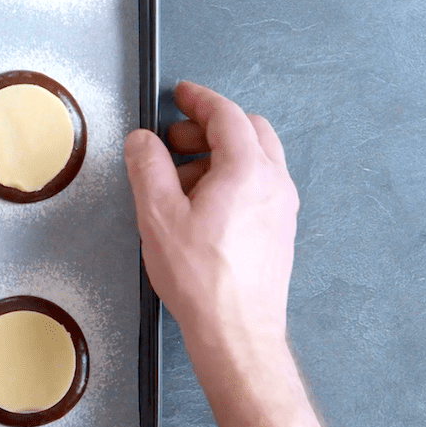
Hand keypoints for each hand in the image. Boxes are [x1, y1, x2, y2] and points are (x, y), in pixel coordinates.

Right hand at [123, 81, 299, 364]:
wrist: (237, 331)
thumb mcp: (157, 214)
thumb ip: (148, 166)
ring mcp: (282, 208)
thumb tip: (143, 141)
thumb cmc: (202, 279)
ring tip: (181, 179)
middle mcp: (274, 183)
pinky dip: (232, 178)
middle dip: (210, 127)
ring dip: (220, 154)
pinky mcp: (279, 231)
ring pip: (257, 159)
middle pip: (249, 131)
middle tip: (175, 139)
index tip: (180, 95)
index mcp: (247, 170)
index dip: (199, 100)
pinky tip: (201, 206)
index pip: (227, 115)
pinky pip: (259, 186)